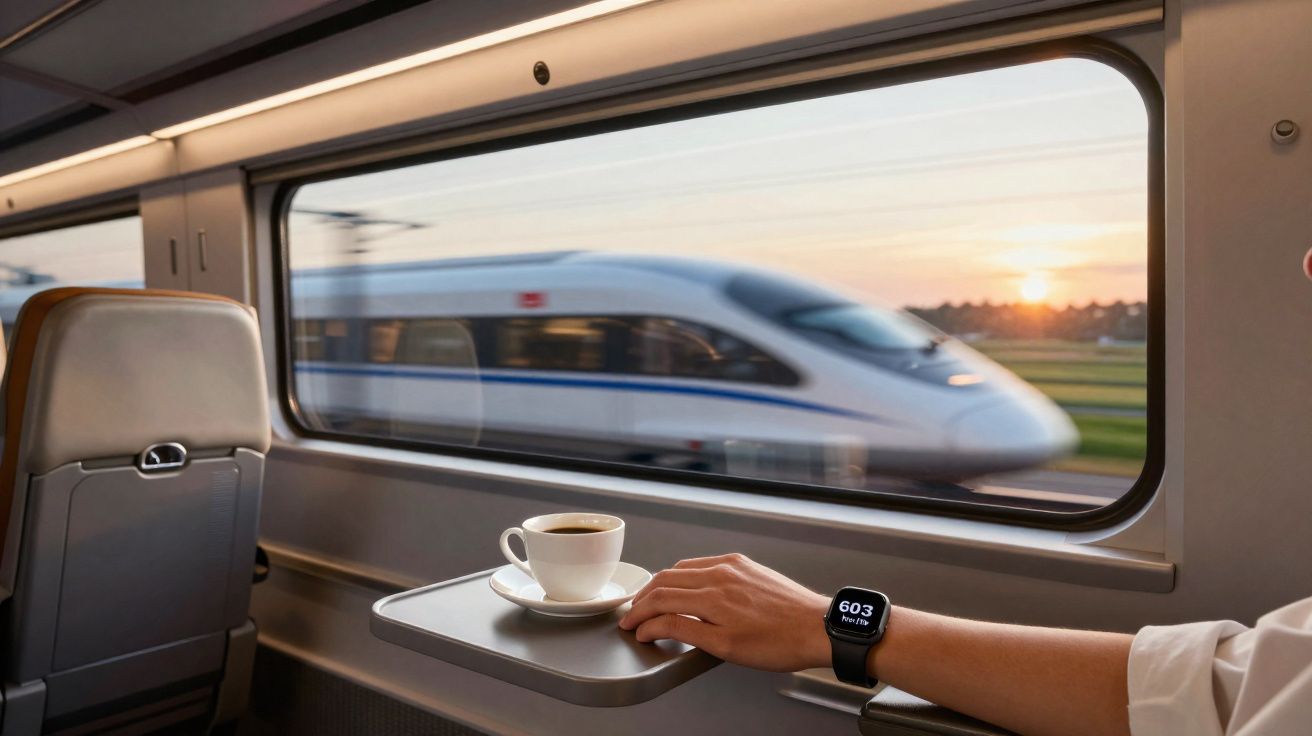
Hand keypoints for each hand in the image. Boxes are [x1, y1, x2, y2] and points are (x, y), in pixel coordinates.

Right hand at [618, 553, 831, 671]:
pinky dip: (686, 574)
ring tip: (655, 600)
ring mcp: (733, 565)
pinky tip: (686, 586)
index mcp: (711, 596)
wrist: (816, 627)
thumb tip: (652, 625)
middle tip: (635, 613)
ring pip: (684, 567)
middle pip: (667, 578)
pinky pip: (705, 563)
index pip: (660, 598)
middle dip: (645, 597)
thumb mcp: (724, 647)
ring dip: (663, 583)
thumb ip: (683, 631)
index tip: (631, 626)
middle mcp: (719, 573)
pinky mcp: (744, 564)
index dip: (639, 613)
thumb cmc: (778, 642)